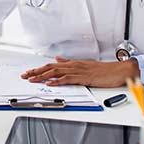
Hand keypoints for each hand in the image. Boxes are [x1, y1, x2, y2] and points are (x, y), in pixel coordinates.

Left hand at [20, 56, 139, 87]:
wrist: (118, 71)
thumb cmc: (104, 70)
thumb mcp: (84, 65)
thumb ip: (69, 63)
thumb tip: (58, 59)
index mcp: (72, 64)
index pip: (51, 65)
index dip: (39, 69)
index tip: (28, 73)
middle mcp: (73, 65)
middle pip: (50, 68)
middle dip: (36, 72)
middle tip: (24, 76)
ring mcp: (78, 71)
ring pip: (56, 72)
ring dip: (43, 76)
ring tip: (32, 79)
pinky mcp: (84, 77)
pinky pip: (68, 79)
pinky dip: (58, 81)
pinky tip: (50, 83)